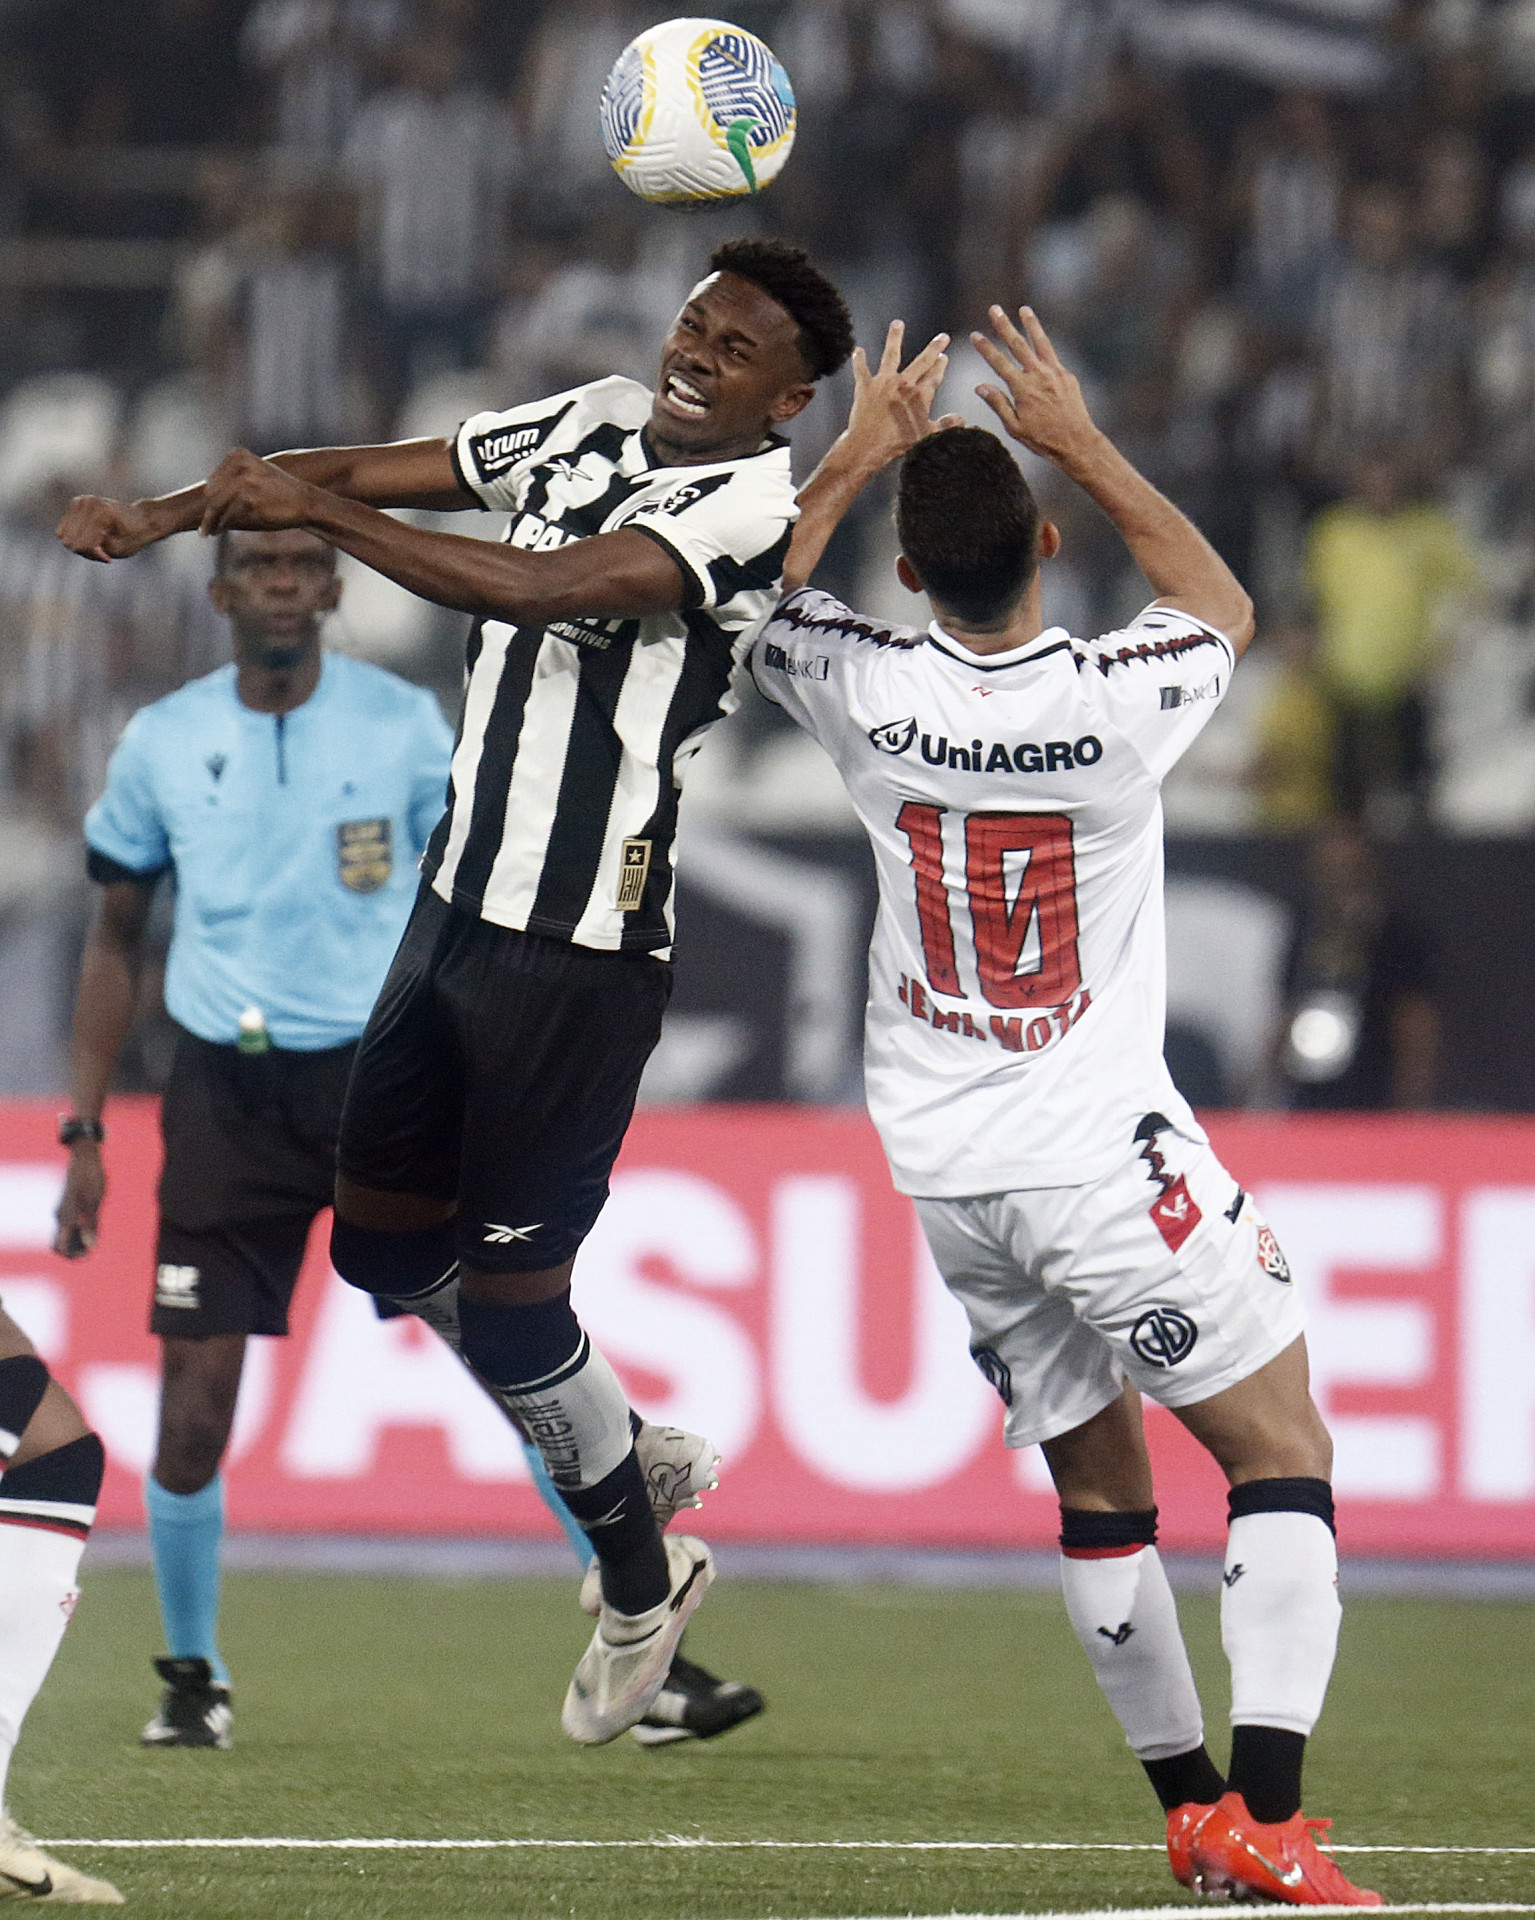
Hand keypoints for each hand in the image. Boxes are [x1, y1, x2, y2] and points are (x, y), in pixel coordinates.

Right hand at [52, 1147, 103, 1258]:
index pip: (59, 1247)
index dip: (71, 1255)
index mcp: (65, 1217)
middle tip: (92, 1249)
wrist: (86, 1158)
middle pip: (62, 1242)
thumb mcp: (94, 1202)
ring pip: (68, 1233)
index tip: (86, 1256)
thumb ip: (92, 1225)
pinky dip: (82, 1229)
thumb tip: (91, 1246)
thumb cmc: (91, 1178)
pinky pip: (73, 1223)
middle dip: (75, 1250)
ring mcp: (65, 1210)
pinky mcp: (71, 1205)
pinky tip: (96, 1226)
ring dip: (79, 1240)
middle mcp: (61, 1216)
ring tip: (97, 1237)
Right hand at [56, 495, 158, 563]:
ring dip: (80, 546)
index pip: (82, 544)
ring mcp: (80, 501)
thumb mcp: (120, 548)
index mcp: (101, 513)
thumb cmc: (134, 536)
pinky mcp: (75, 503)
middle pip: (70, 541)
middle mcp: (88, 503)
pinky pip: (63, 530)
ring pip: (64, 537)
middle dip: (86, 551)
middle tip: (103, 553)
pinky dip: (75, 539)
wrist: (142, 519)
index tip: (108, 558)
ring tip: (99, 546)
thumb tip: (68, 540)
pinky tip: (92, 539)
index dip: (94, 555)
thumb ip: (95, 547)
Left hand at [199, 448, 317, 536]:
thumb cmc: (279, 493)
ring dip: (209, 521)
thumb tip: (204, 497)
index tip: (208, 512)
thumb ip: (233, 479)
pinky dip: (221, 525)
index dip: (209, 499)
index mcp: (238, 455)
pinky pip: (227, 516)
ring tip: (206, 532)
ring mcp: (244, 481)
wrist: (305, 502)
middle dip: (208, 511)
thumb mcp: (256, 475)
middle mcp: (240, 465)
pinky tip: (218, 531)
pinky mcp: (249, 498)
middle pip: (211, 492)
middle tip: (205, 527)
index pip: (213, 481)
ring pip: (215, 505)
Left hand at [838, 320, 962, 474]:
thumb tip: (962, 420)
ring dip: (895, 338)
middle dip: (933, 348)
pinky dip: (859, 361)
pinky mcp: (865, 387)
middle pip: (922, 361)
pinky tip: (858, 351)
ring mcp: (884, 383)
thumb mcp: (926, 436)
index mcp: (920, 395)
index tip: (944, 357)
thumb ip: (945, 425)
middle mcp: (904, 383)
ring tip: (897, 323)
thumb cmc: (897, 443)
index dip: (940, 366)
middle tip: (942, 337)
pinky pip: (861, 370)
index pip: (934, 376)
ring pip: (891, 355)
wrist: (868, 446)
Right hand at [971, 305, 1099, 467]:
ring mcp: (1054, 372)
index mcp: (1022, 389)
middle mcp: (1038, 375)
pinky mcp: (1067, 375)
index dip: (985, 348)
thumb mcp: (1015, 427)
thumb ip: (998, 403)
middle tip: (994, 309)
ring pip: (1040, 342)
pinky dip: (1044, 344)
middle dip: (1004, 326)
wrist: (1076, 442)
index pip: (998, 362)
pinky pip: (1053, 355)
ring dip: (1030, 324)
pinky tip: (1039, 338)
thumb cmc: (1043, 439)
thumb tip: (980, 386)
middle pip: (1017, 345)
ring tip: (1023, 310)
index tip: (975, 335)